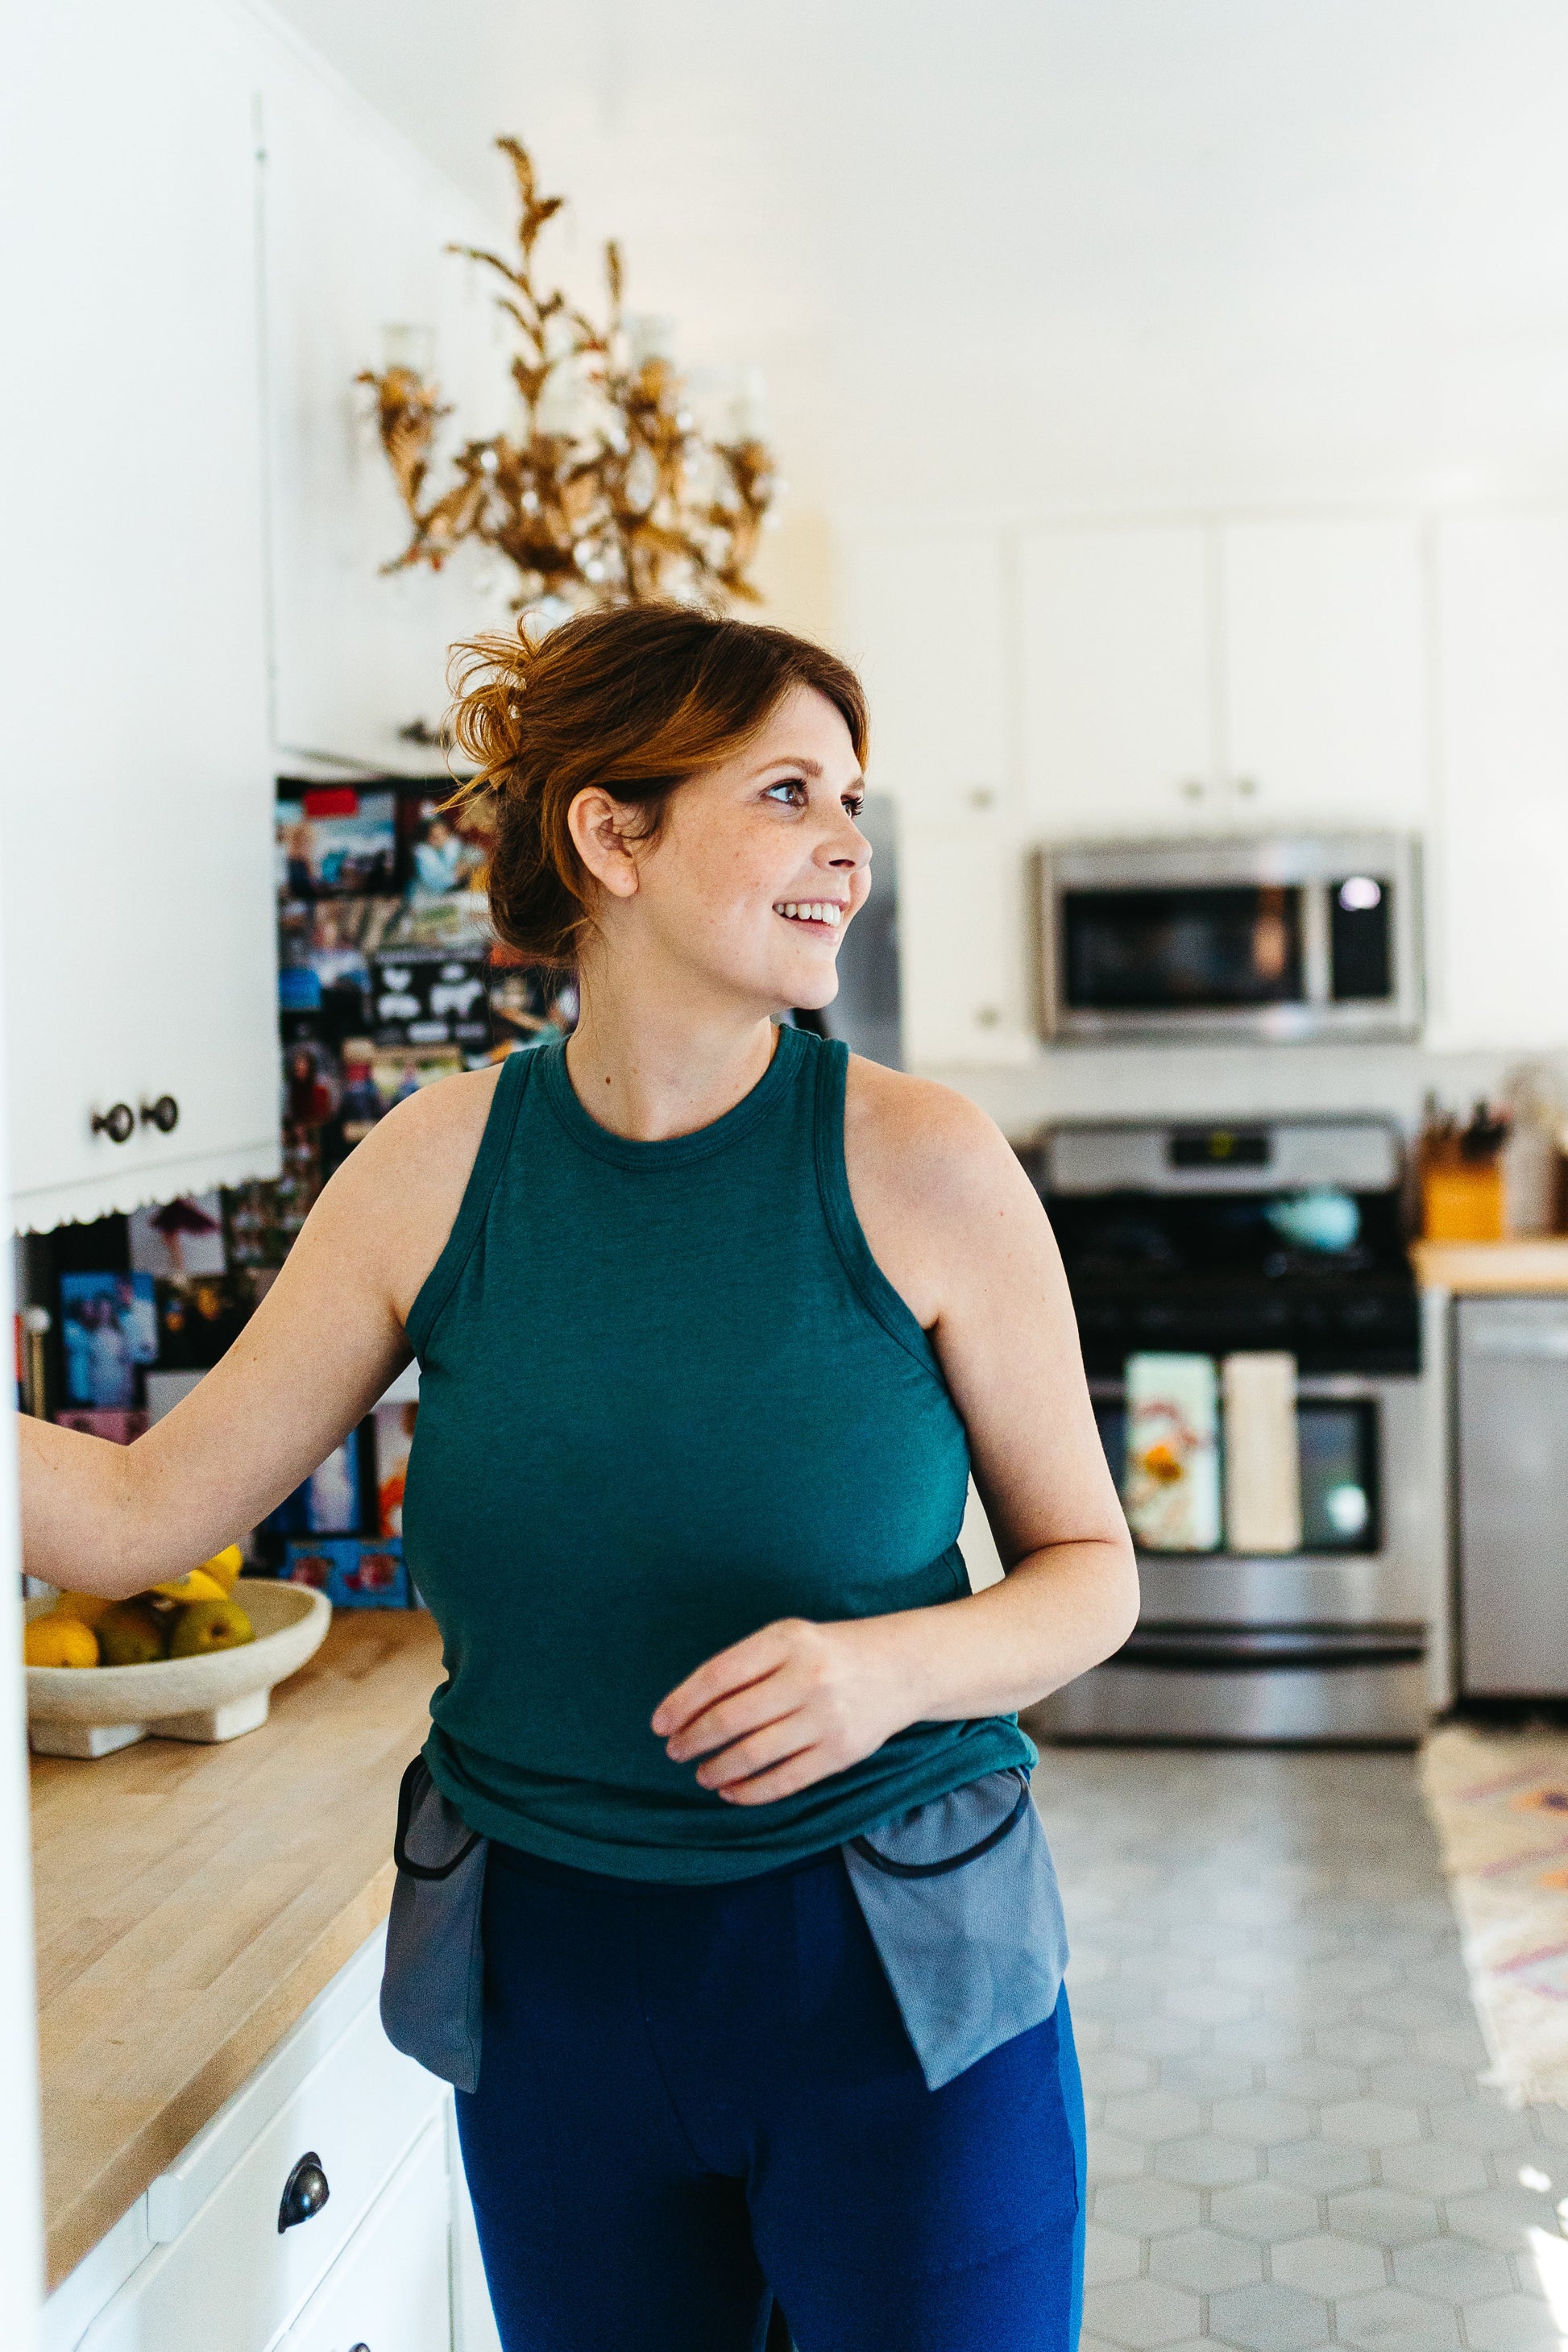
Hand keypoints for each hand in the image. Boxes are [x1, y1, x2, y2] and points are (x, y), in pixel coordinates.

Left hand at [651, 1615, 926, 1805]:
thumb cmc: (829, 1653)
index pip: (719, 1675)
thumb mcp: (789, 1639)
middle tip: (674, 1751)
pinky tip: (730, 1792)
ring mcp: (826, 1717)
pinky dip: (750, 1792)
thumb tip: (687, 1709)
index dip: (682, 1703)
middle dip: (692, 1739)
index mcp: (787, 1640)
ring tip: (702, 1773)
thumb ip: (745, 1666)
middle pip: (730, 1718)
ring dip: (716, 1769)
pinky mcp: (841, 1752)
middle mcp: (807, 1677)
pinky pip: (784, 1780)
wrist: (903, 1666)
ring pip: (753, 1754)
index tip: (659, 1724)